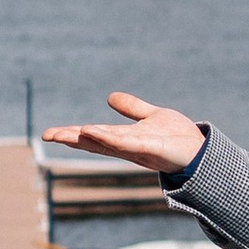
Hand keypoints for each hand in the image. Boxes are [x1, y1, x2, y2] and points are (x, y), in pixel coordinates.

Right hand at [40, 90, 205, 176]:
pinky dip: (106, 138)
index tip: (50, 133)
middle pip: (93, 142)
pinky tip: (91, 131)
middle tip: (46, 135)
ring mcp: (136, 149)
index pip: (93, 135)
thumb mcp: (151, 116)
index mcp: (123, 139)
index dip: (72, 134)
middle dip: (70, 138)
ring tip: (63, 134)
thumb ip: (132, 108)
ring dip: (83, 138)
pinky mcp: (149, 149)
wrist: (201, 151)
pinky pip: (124, 143)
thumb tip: (110, 97)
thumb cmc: (178, 138)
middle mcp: (125, 146)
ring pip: (104, 143)